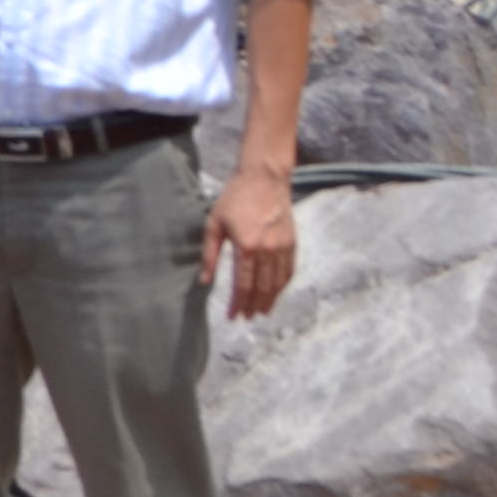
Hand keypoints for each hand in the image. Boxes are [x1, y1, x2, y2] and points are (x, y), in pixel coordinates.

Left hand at [204, 162, 297, 318]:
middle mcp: (268, 250)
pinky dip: (282, 286)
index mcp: (247, 246)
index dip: (238, 303)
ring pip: (278, 283)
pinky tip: (275, 293)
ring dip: (270, 300)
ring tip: (261, 311)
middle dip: (254, 305)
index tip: (233, 316)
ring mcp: (283, 247)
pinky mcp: (292, 243)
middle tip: (247, 318)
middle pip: (262, 288)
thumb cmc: (234, 198)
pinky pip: (288, 271)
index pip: (243, 284)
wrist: (264, 178)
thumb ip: (210, 254)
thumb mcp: (214, 223)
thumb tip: (204, 281)